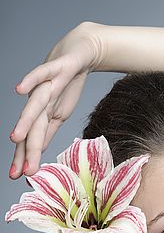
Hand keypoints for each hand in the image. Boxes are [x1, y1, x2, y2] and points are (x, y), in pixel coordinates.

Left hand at [9, 22, 103, 178]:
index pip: (32, 140)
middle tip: (20, 172)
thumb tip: (38, 152)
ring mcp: (46, 86)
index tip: (18, 178)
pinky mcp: (56, 69)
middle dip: (26, 151)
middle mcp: (39, 102)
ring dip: (24, 122)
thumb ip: (48, 131)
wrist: (79, 54)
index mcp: (41, 115)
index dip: (25, 158)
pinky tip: (19, 89)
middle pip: (33, 130)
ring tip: (15, 138)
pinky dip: (30, 81)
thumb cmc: (67, 85)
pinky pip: (41, 75)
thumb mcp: (59, 114)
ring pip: (35, 107)